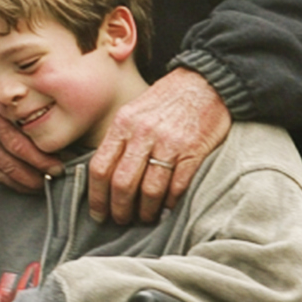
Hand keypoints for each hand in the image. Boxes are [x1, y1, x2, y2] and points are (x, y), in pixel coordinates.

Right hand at [0, 55, 61, 192]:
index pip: (18, 144)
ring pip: (0, 173)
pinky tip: (20, 186)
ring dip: (23, 184)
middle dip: (36, 176)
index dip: (40, 159)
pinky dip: (5, 183)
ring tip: (43, 187)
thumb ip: (15, 97)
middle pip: (11, 164)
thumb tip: (49, 106)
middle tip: (56, 178)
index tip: (59, 165)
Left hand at [89, 69, 231, 225]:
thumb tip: (106, 176)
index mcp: (123, 124)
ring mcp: (169, 143)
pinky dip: (170, 203)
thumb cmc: (167, 100)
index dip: (96, 196)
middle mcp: (143, 133)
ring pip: (149, 190)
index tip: (98, 213)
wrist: (205, 82)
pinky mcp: (193, 151)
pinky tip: (167, 208)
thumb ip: (120, 140)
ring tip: (145, 218)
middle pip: (122, 183)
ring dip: (146, 211)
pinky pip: (176, 186)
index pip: (100, 167)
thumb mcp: (134, 111)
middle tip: (121, 220)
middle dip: (119, 209)